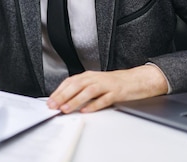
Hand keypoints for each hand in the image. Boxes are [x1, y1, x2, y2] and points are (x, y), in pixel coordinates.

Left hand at [46, 64, 168, 113]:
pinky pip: (104, 99)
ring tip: (66, 108)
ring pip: (88, 91)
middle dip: (63, 96)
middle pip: (76, 85)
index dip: (59, 91)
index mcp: (89, 76)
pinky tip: (86, 110)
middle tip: (53, 105)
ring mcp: (106, 85)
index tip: (50, 101)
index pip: (70, 82)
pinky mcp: (116, 92)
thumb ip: (81, 90)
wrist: (136, 79)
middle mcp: (96, 78)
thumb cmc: (114, 83)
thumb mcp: (95, 83)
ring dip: (75, 100)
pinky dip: (94, 105)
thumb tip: (64, 100)